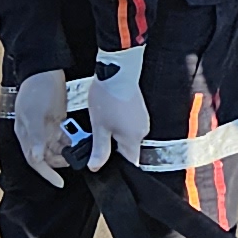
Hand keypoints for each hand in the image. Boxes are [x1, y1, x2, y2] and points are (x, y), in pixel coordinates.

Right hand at [8, 71, 72, 187]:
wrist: (45, 69)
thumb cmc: (36, 89)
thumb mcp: (35, 114)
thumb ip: (36, 137)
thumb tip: (36, 157)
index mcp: (25, 135)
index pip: (35, 161)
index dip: (47, 174)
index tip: (59, 183)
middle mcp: (34, 134)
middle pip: (47, 157)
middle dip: (61, 162)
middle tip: (76, 161)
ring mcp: (45, 128)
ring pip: (57, 148)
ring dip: (68, 151)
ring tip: (81, 152)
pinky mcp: (56, 121)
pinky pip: (64, 137)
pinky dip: (72, 140)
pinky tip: (81, 140)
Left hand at [88, 50, 148, 171]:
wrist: (117, 70)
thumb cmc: (108, 97)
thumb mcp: (98, 127)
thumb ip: (99, 149)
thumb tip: (96, 166)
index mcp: (133, 139)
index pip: (130, 164)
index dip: (117, 167)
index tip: (104, 164)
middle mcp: (141, 131)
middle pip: (127, 149)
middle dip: (112, 148)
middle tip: (96, 141)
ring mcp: (142, 119)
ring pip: (127, 136)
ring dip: (114, 134)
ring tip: (100, 124)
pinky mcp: (138, 110)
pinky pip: (129, 124)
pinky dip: (118, 124)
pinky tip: (107, 115)